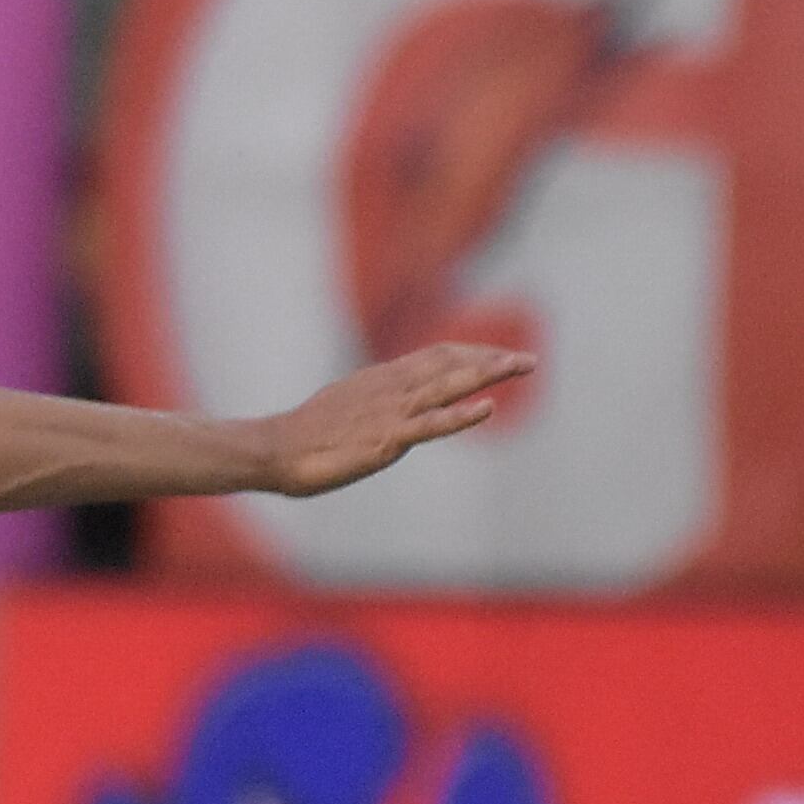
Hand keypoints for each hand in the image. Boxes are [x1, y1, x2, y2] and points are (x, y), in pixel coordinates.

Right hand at [258, 342, 534, 496]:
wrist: (276, 449)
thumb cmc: (305, 435)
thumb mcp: (346, 406)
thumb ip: (375, 401)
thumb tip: (391, 404)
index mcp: (382, 380)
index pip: (436, 356)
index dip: (471, 353)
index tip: (497, 356)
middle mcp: (391, 388)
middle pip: (449, 364)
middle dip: (491, 361)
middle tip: (528, 361)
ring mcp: (390, 413)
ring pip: (446, 387)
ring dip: (485, 376)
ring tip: (518, 368)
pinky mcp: (385, 440)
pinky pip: (429, 425)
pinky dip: (460, 416)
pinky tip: (487, 409)